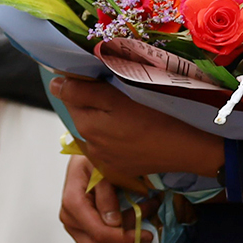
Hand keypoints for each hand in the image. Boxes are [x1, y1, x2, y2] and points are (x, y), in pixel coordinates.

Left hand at [51, 77, 223, 179]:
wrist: (187, 149)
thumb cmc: (154, 117)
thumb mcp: (116, 98)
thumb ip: (82, 92)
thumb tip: (54, 84)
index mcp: (86, 125)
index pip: (70, 95)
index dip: (82, 81)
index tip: (101, 75)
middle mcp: (91, 145)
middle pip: (83, 113)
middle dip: (93, 99)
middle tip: (119, 88)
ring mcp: (106, 159)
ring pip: (98, 128)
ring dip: (105, 116)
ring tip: (129, 109)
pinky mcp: (122, 167)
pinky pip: (111, 145)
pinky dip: (117, 134)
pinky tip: (135, 128)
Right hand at [59, 155, 150, 242]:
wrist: (86, 156)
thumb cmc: (93, 157)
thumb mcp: (100, 165)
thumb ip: (105, 192)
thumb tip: (113, 222)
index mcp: (73, 203)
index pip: (100, 232)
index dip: (124, 237)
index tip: (145, 232)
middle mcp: (71, 220)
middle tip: (148, 234)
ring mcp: (75, 230)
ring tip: (142, 238)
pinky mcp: (81, 234)